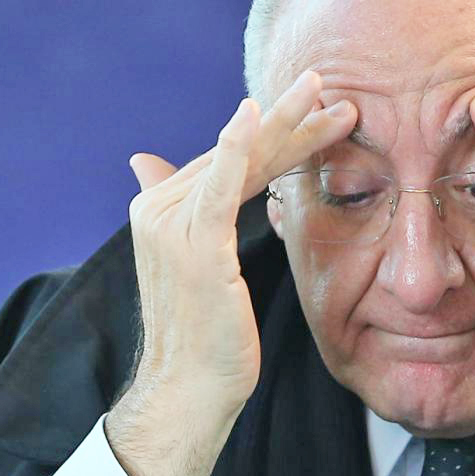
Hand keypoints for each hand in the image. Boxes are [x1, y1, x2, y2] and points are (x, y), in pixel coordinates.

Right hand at [105, 71, 357, 475]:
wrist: (188, 390)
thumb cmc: (204, 339)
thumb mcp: (201, 267)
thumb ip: (191, 210)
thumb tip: (146, 160)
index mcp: (166, 210)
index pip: (230, 161)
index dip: (276, 135)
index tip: (321, 116)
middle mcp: (161, 208)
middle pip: (238, 152)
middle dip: (288, 119)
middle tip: (328, 85)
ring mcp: (173, 223)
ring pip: (239, 159)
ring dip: (284, 122)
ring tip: (325, 94)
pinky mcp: (194, 244)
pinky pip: (220, 185)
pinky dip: (238, 146)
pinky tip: (257, 114)